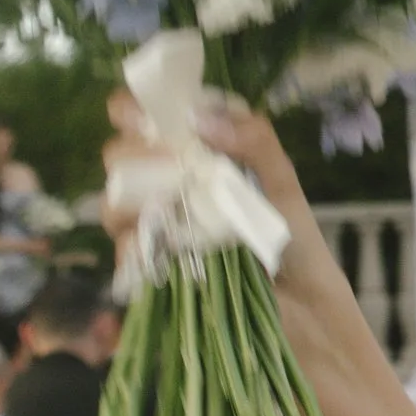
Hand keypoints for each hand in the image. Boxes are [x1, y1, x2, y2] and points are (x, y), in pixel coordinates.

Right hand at [102, 91, 340, 320]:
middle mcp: (167, 184)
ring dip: (132, 200)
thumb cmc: (294, 237)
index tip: (148, 118)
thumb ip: (254, 141)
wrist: (303, 305)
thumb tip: (199, 119)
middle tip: (172, 164)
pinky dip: (135, 248)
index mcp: (195, 152)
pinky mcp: (155, 268)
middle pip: (118, 157)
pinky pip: (125, 253)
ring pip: (113, 203)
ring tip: (170, 206)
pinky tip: (159, 247)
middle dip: (137, 155)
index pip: (143, 116)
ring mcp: (156, 227)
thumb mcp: (283, 180)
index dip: (133, 110)